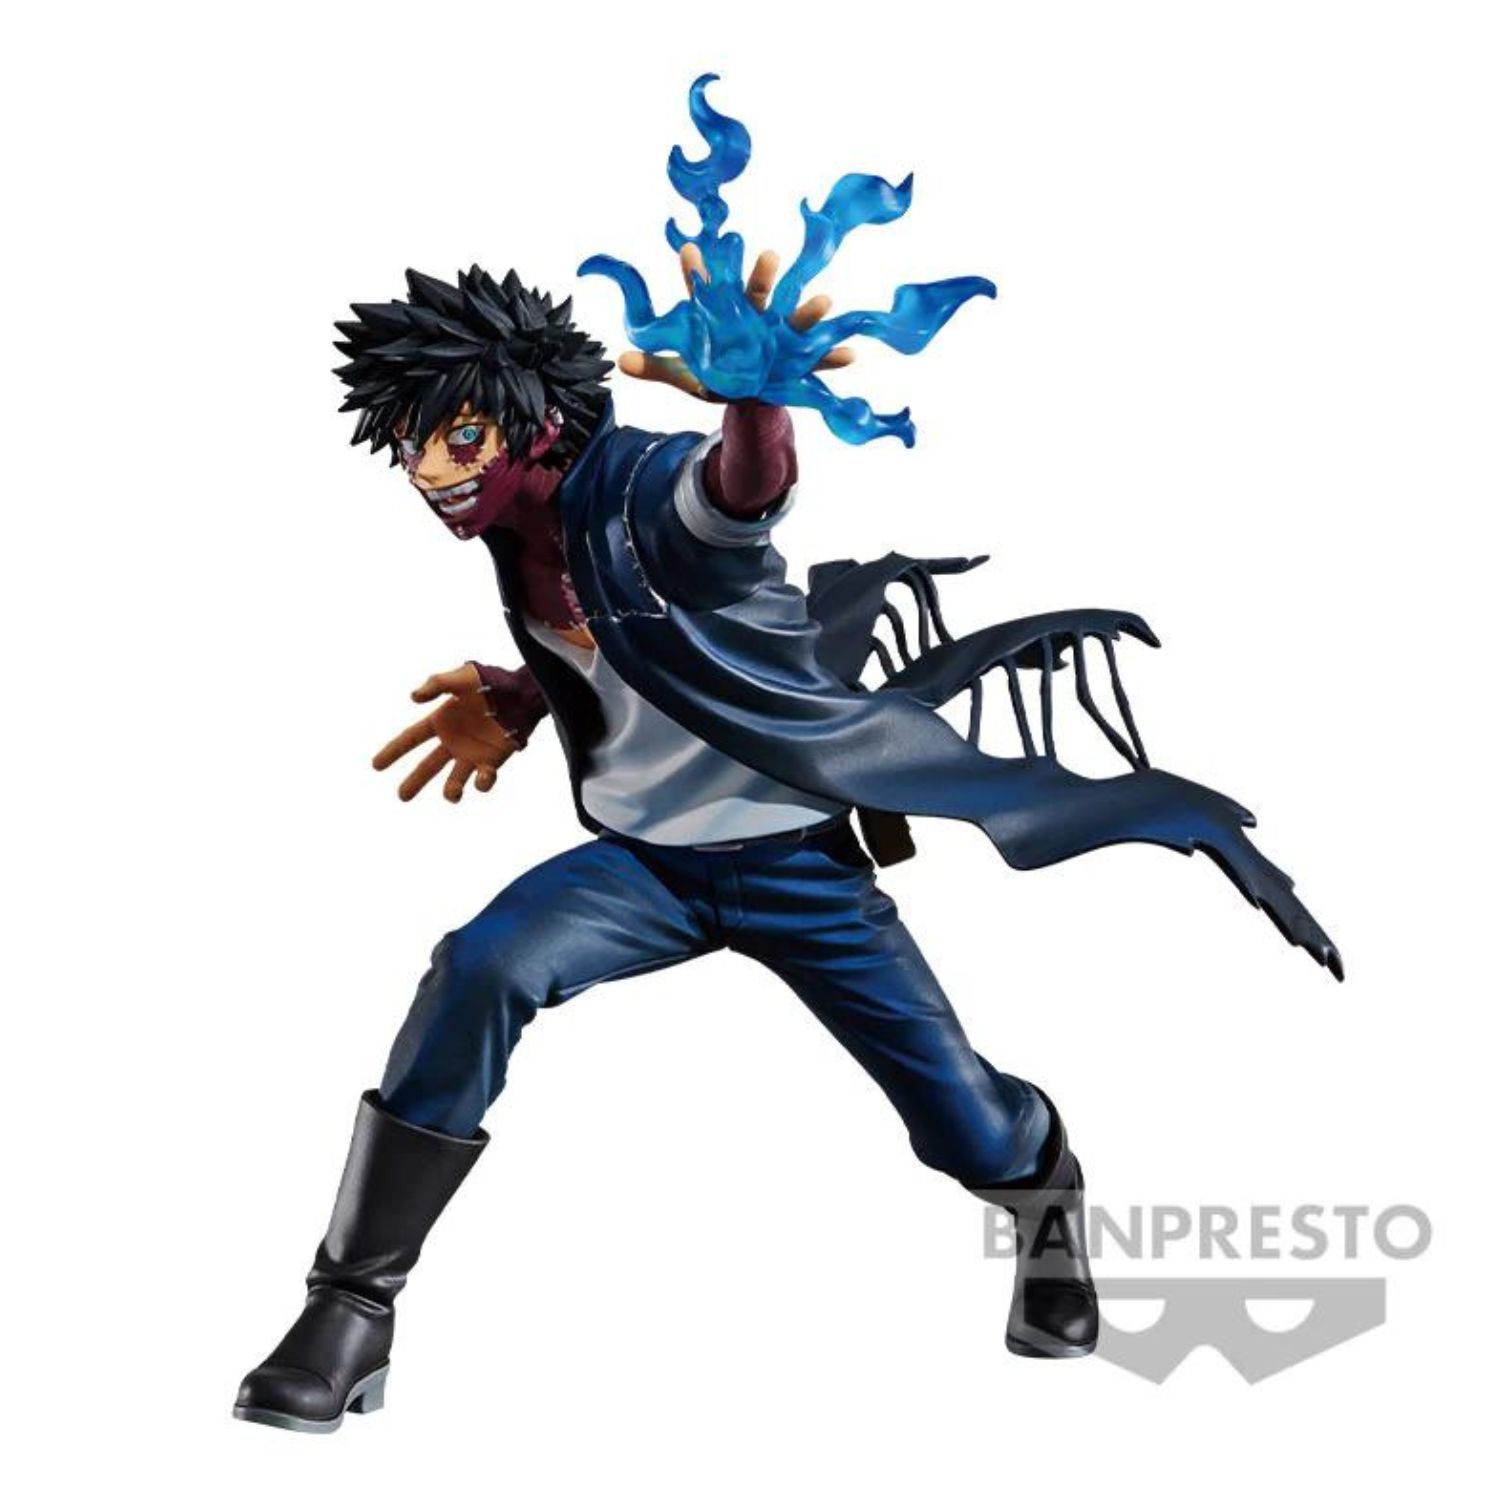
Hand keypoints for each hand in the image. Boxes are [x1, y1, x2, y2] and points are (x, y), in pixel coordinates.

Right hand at [372, 664, 517, 802]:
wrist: (525, 692)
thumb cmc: (493, 681)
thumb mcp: (462, 676)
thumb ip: (437, 683)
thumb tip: (413, 698)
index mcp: (441, 720)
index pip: (410, 739)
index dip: (393, 751)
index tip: (376, 766)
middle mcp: (453, 741)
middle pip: (428, 766)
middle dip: (415, 781)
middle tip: (402, 796)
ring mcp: (472, 753)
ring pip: (455, 780)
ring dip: (452, 790)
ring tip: (452, 795)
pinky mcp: (493, 761)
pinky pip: (483, 779)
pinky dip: (482, 783)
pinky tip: (482, 779)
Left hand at [617, 245, 855, 400]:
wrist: (745, 394)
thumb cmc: (716, 374)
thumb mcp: (685, 374)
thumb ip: (657, 366)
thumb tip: (622, 360)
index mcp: (723, 316)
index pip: (707, 290)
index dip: (697, 272)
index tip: (686, 250)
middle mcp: (754, 317)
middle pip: (756, 292)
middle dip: (763, 276)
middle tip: (768, 255)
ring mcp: (778, 337)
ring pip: (793, 319)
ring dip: (808, 311)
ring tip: (823, 302)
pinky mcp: (799, 359)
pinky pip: (818, 357)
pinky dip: (834, 356)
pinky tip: (850, 355)